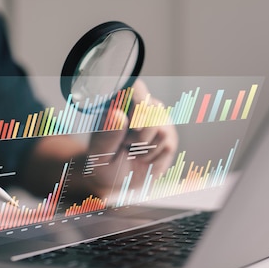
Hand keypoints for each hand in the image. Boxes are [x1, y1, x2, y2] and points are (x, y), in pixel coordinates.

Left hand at [80, 79, 177, 197]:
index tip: (131, 126)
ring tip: (134, 151)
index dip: (138, 103)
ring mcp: (158, 120)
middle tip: (125, 144)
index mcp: (121, 102)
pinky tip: (145, 157)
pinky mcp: (169, 136)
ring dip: (144, 149)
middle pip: (152, 110)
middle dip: (138, 135)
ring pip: (160, 129)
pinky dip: (154, 158)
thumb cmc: (104, 161)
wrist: (118, 179)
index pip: (137, 88)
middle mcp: (143, 105)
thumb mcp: (99, 152)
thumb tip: (119, 115)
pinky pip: (167, 145)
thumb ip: (107, 135)